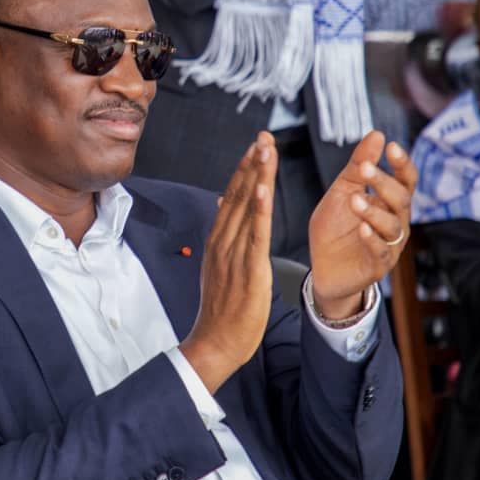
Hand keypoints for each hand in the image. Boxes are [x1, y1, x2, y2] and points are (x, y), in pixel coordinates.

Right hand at [180, 132, 277, 393]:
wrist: (214, 342)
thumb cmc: (221, 311)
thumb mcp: (220, 269)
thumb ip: (224, 241)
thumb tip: (224, 212)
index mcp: (217, 241)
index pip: (232, 197)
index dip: (244, 170)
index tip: (255, 146)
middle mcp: (223, 242)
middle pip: (239, 195)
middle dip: (252, 164)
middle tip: (263, 137)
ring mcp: (233, 254)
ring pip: (248, 208)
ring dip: (257, 176)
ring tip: (265, 150)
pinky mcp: (248, 269)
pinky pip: (255, 234)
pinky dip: (260, 210)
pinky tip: (264, 189)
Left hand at [308, 131, 416, 318]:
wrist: (322, 268)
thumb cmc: (335, 229)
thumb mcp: (341, 192)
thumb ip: (356, 167)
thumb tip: (376, 134)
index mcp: (389, 202)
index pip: (405, 180)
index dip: (402, 164)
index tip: (391, 147)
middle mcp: (396, 222)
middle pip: (401, 199)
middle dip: (384, 183)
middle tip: (364, 169)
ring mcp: (390, 245)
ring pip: (392, 225)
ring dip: (374, 210)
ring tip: (355, 200)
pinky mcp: (378, 266)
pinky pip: (381, 251)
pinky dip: (372, 239)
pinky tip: (361, 229)